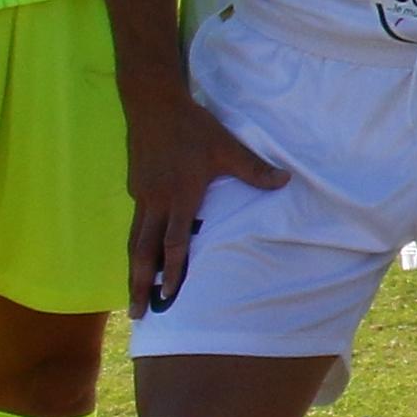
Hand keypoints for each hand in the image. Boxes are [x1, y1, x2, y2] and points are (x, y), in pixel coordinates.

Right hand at [117, 81, 284, 310]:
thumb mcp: (227, 146)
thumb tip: (285, 181)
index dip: (172, 270)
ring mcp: (142, 195)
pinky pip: (135, 222)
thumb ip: (254, 169)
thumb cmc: (192, 126)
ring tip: (132, 294)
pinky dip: (135, 243)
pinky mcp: (135, 186)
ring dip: (133, 269)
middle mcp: (156, 202)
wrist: (152, 102)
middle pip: (144, 252)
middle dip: (140, 284)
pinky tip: (140, 254)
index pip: (174, 243)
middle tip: (137, 313)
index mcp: (179, 197)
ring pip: (135, 240)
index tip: (169, 296)